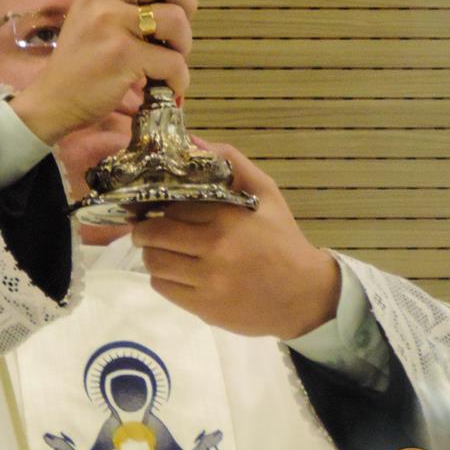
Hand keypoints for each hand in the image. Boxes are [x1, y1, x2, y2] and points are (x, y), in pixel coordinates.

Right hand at [10, 0, 199, 145]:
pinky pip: (173, 62)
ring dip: (184, 45)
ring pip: (176, 19)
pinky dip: (178, 80)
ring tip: (168, 62)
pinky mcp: (121, 56)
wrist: (53, 100)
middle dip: (188, 3)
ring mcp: (110, 25)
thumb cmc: (81, 62)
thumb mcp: (93, 17)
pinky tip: (166, 87)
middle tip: (177, 32)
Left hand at [131, 140, 340, 339]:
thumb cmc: (281, 240)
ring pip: (153, 262)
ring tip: (164, 250)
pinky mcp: (203, 307)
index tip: (161, 207)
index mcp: (228, 217)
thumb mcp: (266, 192)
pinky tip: (178, 272)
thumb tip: (192, 141)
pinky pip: (162, 287)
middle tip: (150, 229)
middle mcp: (215, 249)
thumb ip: (231, 162)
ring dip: (152, 254)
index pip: (172, 205)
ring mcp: (208, 281)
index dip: (162, 205)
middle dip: (145, 230)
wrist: (305, 295)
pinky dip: (162, 278)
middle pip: (153, 234)